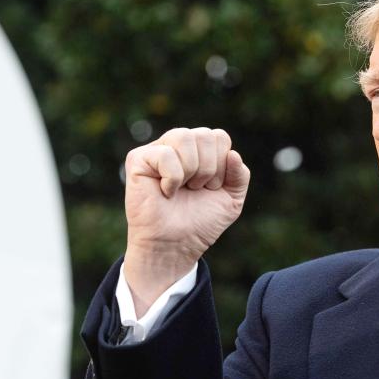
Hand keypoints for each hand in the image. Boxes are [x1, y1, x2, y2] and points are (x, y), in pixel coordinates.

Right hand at [123, 127, 250, 314]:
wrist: (177, 244)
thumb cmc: (200, 222)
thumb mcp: (232, 199)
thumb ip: (240, 175)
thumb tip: (233, 153)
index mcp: (200, 151)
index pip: (219, 136)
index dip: (223, 164)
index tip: (212, 187)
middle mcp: (178, 146)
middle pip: (205, 134)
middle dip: (209, 168)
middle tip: (197, 189)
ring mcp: (157, 151)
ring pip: (184, 137)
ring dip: (192, 170)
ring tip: (183, 188)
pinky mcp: (138, 160)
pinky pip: (165, 154)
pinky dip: (173, 178)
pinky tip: (166, 192)